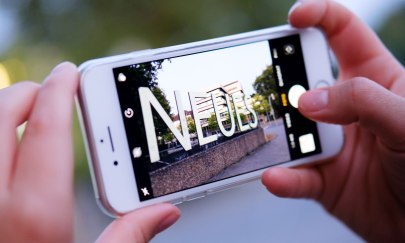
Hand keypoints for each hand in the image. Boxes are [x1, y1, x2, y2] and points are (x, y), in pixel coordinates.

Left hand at [0, 62, 179, 241]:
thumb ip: (129, 236)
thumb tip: (165, 212)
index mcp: (35, 213)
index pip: (46, 130)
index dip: (59, 91)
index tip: (69, 72)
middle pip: (1, 117)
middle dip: (27, 92)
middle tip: (50, 89)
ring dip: (5, 112)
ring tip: (30, 112)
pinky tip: (11, 149)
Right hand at [262, 0, 404, 241]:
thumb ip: (363, 102)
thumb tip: (309, 101)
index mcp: (375, 79)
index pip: (343, 34)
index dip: (319, 17)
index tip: (294, 18)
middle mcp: (347, 109)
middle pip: (304, 80)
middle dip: (283, 78)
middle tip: (268, 83)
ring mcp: (332, 143)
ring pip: (293, 131)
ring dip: (280, 133)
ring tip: (273, 135)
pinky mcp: (323, 178)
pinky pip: (297, 177)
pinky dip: (284, 178)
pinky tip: (276, 176)